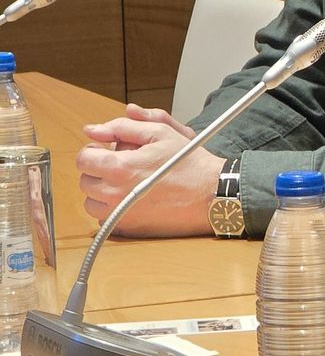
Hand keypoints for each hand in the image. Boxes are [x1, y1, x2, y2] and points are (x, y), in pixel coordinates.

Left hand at [77, 103, 221, 236]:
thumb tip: (92, 130)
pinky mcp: (127, 228)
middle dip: (99, 170)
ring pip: (91, 202)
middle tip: (123, 165)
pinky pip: (105, 217)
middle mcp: (113, 193)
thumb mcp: (160, 132)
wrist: (210, 193)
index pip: (83, 159)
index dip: (94, 151)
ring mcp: (119, 213)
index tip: (108, 151)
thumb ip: (122, 127)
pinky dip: (113, 208)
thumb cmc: (189, 162)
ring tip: (127, 183)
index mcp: (119, 167)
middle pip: (85, 181)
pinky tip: (133, 198)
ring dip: (102, 191)